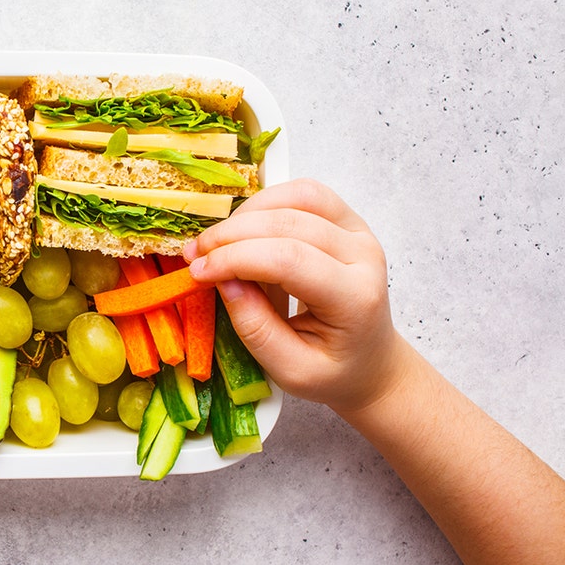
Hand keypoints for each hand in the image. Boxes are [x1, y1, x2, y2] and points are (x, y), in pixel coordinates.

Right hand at [183, 178, 402, 411]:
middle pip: (289, 223)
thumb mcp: (290, 370)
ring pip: (298, 196)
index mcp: (355, 299)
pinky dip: (265, 204)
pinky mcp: (347, 220)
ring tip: (217, 242)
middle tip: (195, 256)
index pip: (289, 260)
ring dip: (247, 213)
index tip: (197, 272)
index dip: (235, 259)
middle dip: (231, 235)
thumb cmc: (332, 370)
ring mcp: (359, 232)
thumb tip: (223, 281)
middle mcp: (364, 256)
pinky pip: (304, 194)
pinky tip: (243, 229)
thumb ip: (256, 329)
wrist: (370, 362)